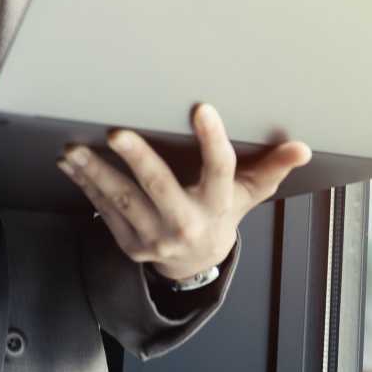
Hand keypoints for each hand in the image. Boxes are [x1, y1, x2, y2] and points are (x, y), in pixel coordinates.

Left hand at [58, 104, 311, 281]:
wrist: (196, 263)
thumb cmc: (221, 212)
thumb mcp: (249, 194)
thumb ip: (271, 168)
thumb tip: (301, 147)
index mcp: (216, 205)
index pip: (218, 169)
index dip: (212, 139)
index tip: (202, 108)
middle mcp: (184, 223)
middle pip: (159, 188)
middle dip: (137, 160)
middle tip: (117, 132)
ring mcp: (153, 237)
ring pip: (121, 201)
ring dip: (95, 173)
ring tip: (75, 149)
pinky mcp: (128, 243)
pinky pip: (103, 210)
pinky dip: (85, 185)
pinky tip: (70, 163)